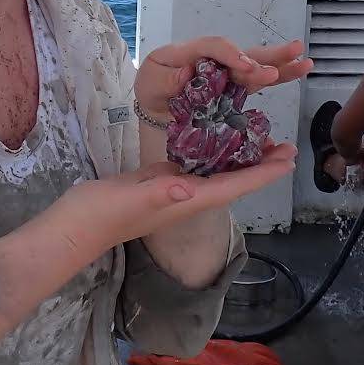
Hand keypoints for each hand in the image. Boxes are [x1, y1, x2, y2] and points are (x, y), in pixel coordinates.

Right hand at [45, 142, 297, 256]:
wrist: (74, 226)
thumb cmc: (100, 214)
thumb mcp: (129, 199)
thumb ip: (160, 194)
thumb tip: (189, 188)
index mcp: (187, 199)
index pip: (235, 185)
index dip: (264, 173)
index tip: (289, 158)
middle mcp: (187, 197)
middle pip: (234, 180)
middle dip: (261, 165)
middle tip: (286, 145)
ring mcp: (173, 190)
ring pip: (218, 172)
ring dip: (241, 159)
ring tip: (260, 138)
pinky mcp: (159, 181)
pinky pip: (196, 165)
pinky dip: (212, 152)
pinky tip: (215, 138)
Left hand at [135, 36, 313, 124]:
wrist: (155, 109)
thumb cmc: (154, 89)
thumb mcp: (151, 80)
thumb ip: (166, 78)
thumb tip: (186, 73)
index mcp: (193, 53)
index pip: (214, 47)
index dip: (232, 55)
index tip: (246, 68)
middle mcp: (216, 62)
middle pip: (245, 54)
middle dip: (268, 56)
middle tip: (292, 55)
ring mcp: (228, 76)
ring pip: (257, 67)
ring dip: (282, 65)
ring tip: (304, 62)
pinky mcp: (235, 92)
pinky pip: (257, 85)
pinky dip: (278, 80)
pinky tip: (297, 76)